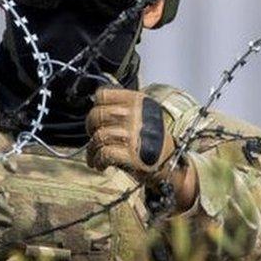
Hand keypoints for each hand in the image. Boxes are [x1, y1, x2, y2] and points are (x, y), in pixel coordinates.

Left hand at [86, 87, 197, 210]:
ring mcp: (134, 134)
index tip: (97, 117)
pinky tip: (101, 163)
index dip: (95, 107)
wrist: (169, 165)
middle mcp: (137, 114)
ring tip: (96, 155)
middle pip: (97, 115)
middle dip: (91, 128)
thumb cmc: (153, 141)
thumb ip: (122, 107)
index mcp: (139, 101)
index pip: (103, 94)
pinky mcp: (131, 154)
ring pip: (98, 136)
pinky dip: (98, 160)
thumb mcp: (143, 115)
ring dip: (93, 149)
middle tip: (94, 137)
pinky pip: (103, 153)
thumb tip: (96, 104)